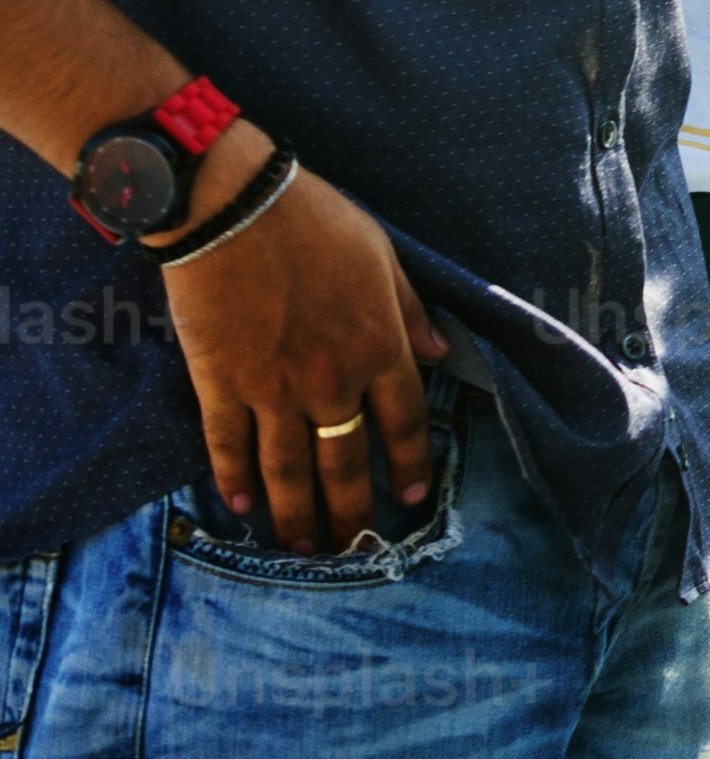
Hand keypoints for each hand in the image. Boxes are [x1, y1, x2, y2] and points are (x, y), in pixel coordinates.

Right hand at [157, 150, 444, 551]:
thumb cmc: (315, 223)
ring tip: (303, 549)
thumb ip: (411, 312)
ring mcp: (273, 387)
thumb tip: (440, 354)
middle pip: (345, 460)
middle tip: (354, 548)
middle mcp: (332, 378)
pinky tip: (241, 508)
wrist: (236, 209)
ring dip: (296, 513)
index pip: (405, 420)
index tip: (416, 496)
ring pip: (288, 468)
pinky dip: (234, 478)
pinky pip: (229, 444)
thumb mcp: (383, 258)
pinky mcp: (221, 384)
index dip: (412, 461)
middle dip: (352, 509)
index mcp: (380, 344)